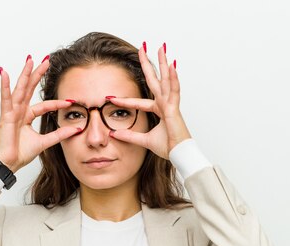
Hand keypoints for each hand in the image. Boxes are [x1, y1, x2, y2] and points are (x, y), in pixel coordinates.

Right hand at [0, 55, 80, 172]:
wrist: (9, 163)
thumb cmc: (20, 153)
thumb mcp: (45, 142)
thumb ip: (59, 135)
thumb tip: (76, 129)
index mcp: (27, 116)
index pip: (44, 105)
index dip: (57, 103)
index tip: (71, 100)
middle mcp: (19, 111)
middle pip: (30, 89)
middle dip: (38, 74)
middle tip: (46, 60)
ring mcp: (11, 112)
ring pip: (20, 89)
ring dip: (25, 74)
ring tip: (30, 60)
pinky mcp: (5, 116)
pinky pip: (6, 99)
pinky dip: (4, 86)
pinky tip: (4, 73)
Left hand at [108, 43, 191, 159]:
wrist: (179, 154)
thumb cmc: (168, 147)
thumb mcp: (144, 140)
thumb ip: (130, 136)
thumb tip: (114, 134)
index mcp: (158, 110)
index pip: (138, 101)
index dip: (124, 100)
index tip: (110, 97)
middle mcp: (164, 104)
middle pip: (154, 80)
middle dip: (148, 64)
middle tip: (143, 48)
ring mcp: (170, 104)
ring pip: (165, 79)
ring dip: (163, 63)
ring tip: (161, 48)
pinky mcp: (175, 108)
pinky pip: (174, 90)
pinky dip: (173, 78)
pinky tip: (171, 66)